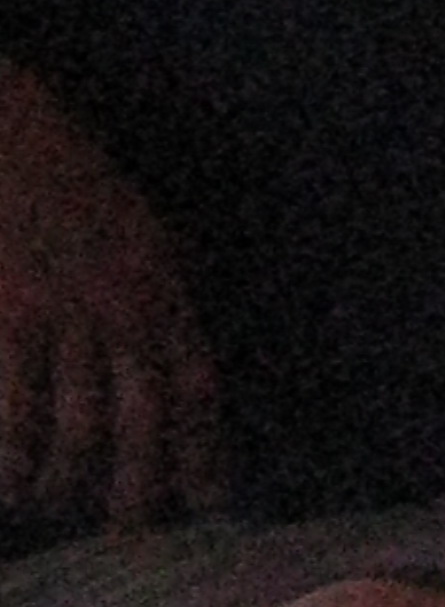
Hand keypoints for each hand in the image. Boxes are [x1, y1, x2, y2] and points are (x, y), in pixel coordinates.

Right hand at [0, 100, 224, 530]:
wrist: (2, 128)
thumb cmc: (63, 177)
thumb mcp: (133, 226)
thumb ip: (151, 291)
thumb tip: (168, 363)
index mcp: (161, 279)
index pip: (197, 378)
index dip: (205, 443)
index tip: (213, 495)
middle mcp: (122, 302)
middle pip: (145, 416)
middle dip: (142, 482)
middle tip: (133, 527)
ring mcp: (61, 314)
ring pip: (79, 426)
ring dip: (66, 478)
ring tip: (53, 499)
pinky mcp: (7, 320)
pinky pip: (17, 415)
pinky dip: (12, 461)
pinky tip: (10, 484)